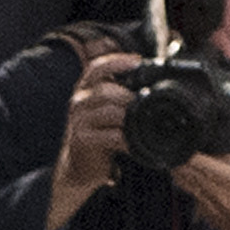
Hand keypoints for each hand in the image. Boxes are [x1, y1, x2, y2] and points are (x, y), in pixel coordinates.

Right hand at [49, 54, 140, 229]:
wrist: (78, 168)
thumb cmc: (98, 137)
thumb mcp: (106, 112)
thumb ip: (120, 97)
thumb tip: (151, 86)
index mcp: (85, 90)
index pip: (98, 67)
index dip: (117, 61)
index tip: (138, 61)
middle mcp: (79, 102)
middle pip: (105, 89)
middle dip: (129, 95)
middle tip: (148, 103)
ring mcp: (79, 121)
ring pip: (108, 110)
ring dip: (130, 116)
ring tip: (143, 123)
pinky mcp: (82, 140)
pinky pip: (110, 136)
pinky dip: (126, 139)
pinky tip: (135, 144)